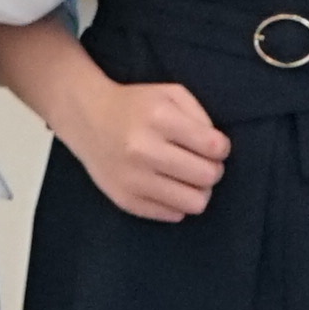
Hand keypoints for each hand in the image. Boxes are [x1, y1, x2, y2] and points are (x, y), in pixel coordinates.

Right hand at [60, 73, 230, 223]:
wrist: (87, 119)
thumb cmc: (136, 105)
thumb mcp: (170, 94)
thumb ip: (200, 117)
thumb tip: (218, 152)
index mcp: (159, 118)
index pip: (214, 147)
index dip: (221, 147)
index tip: (213, 145)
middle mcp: (144, 150)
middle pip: (207, 176)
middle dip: (213, 169)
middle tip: (201, 162)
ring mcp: (133, 179)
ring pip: (194, 202)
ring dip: (199, 190)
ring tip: (188, 178)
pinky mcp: (126, 200)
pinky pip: (172, 215)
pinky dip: (177, 202)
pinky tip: (168, 186)